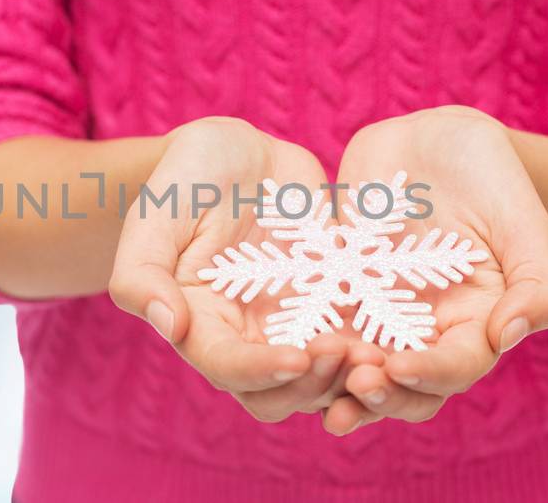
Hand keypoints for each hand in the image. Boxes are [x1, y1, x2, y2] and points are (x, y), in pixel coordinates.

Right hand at [108, 117, 365, 421]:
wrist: (237, 153)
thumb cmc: (186, 178)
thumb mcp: (155, 214)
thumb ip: (142, 272)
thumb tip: (168, 326)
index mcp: (198, 325)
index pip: (226, 369)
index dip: (261, 371)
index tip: (298, 356)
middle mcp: (245, 339)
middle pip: (278, 395)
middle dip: (314, 384)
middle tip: (348, 353)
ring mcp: (292, 326)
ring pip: (324, 381)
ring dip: (351, 377)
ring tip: (380, 351)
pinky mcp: (331, 307)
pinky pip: (359, 341)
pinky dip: (379, 347)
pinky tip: (405, 332)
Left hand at [324, 106, 547, 433]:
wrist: (438, 139)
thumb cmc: (494, 176)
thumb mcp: (524, 220)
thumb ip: (536, 281)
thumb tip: (511, 336)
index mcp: (478, 323)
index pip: (457, 366)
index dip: (431, 374)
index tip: (400, 367)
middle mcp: (427, 330)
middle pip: (405, 386)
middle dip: (379, 393)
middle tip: (354, 384)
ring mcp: (379, 314)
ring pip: (356, 366)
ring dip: (333, 381)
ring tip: (309, 377)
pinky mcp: (340, 292)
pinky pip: (317, 324)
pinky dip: (300, 341)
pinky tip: (276, 345)